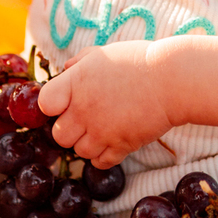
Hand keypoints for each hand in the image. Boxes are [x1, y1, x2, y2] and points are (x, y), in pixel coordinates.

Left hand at [36, 42, 175, 166]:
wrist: (173, 79)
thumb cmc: (140, 61)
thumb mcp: (105, 53)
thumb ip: (80, 61)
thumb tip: (64, 69)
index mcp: (76, 82)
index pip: (45, 103)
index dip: (52, 106)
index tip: (64, 103)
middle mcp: (84, 109)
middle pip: (59, 135)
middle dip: (69, 130)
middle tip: (85, 120)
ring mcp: (101, 130)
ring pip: (79, 152)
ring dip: (88, 144)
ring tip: (104, 129)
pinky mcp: (121, 146)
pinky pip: (100, 163)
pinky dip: (104, 156)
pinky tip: (113, 141)